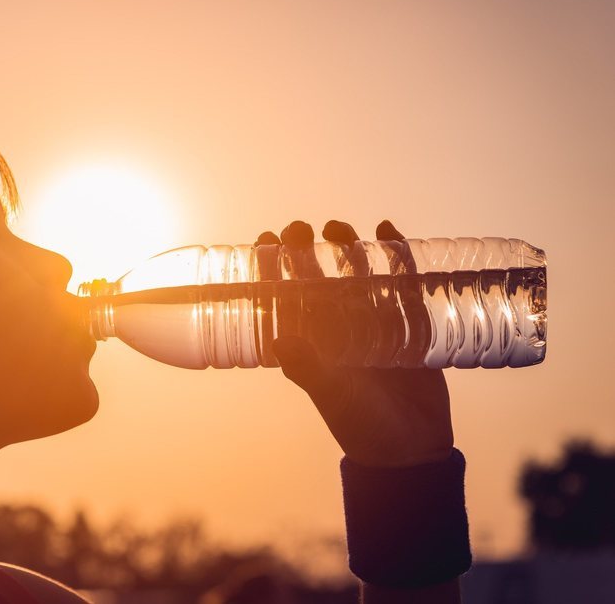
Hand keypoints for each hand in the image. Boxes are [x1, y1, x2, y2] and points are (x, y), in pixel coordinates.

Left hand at [256, 220, 453, 467]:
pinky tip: (388, 230)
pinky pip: (401, 281)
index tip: (264, 239)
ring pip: (355, 273)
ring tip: (337, 227)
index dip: (271, 267)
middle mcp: (336, 328)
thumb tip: (280, 340)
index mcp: (310, 343)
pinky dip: (396, 255)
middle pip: (317, 277)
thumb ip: (310, 369)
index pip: (284, 296)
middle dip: (306, 249)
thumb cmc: (362, 425)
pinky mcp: (408, 322)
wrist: (413, 449)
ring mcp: (372, 322)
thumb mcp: (333, 395)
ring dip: (346, 247)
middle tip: (299, 227)